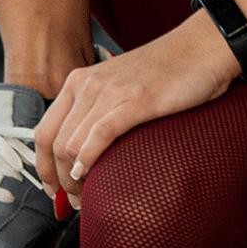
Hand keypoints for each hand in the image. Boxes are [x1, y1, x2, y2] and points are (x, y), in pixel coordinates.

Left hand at [34, 15, 239, 207]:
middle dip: (58, 180)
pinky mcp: (136, 100)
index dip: (43, 167)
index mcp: (79, 80)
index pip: (44, 132)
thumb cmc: (167, 71)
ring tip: (83, 196)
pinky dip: (88, 161)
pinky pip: (99, 136)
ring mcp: (111, 91)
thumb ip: (96, 111)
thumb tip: (80, 154)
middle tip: (70, 201)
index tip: (52, 189)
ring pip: (72, 144)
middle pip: (54, 144)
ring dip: (72, 179)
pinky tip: (90, 175)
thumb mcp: (119, 85)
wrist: (203, 47)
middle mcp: (88, 84)